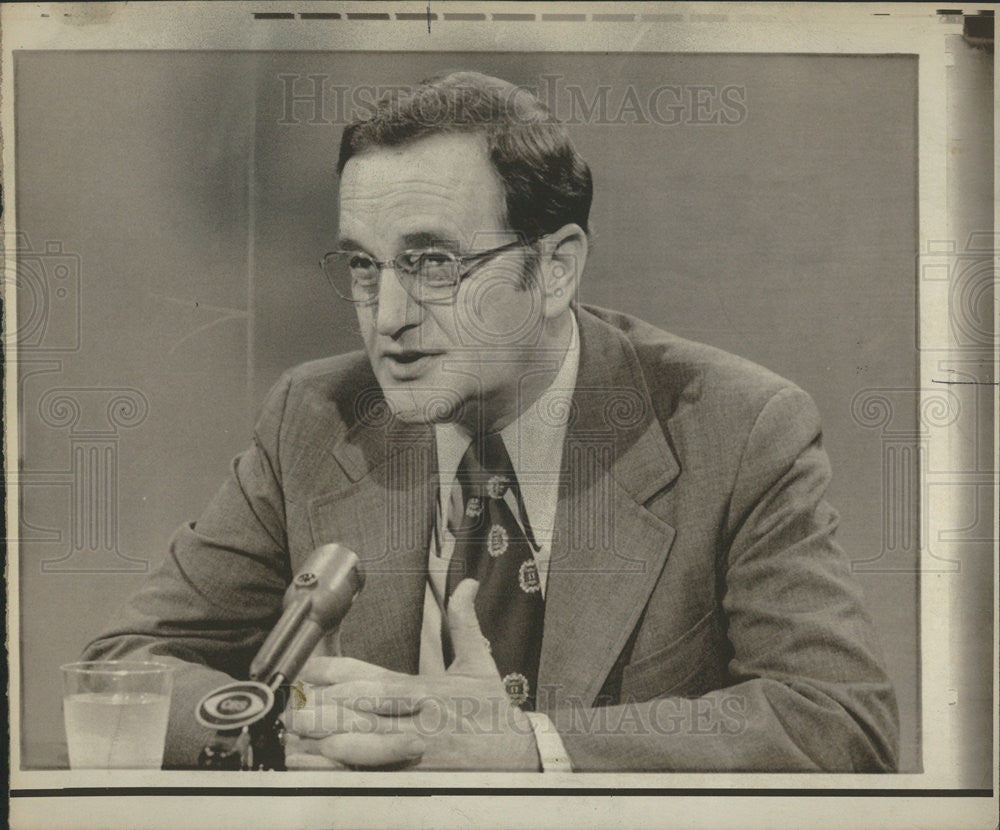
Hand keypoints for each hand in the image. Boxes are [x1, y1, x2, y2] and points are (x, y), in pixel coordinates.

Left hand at [283, 579, 540, 770]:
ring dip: (326, 735)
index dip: (336, 673)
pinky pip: (371, 772)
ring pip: (361, 740)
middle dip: (322, 705)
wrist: (519, 757)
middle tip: (290, 703)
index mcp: (425, 688)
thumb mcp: (480, 663)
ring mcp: (413, 749)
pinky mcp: (413, 775)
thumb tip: (467, 585)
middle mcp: (416, 716)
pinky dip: (343, 768)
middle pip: (360, 708)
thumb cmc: (494, 711)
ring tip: (296, 731)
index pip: (374, 676)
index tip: (308, 670)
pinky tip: (321, 763)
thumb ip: (463, 623)